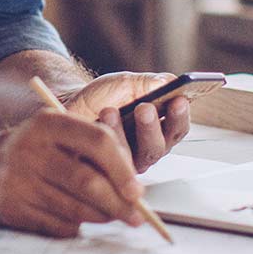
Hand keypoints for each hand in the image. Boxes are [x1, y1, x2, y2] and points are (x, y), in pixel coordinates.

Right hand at [0, 110, 145, 237]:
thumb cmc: (38, 151)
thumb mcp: (60, 135)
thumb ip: (95, 151)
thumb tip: (134, 190)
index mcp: (49, 123)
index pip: (98, 142)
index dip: (123, 169)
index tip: (138, 191)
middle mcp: (31, 148)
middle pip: (88, 182)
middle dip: (118, 203)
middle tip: (136, 216)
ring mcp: (19, 180)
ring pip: (75, 209)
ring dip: (101, 217)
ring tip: (112, 216)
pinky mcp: (12, 207)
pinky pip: (57, 225)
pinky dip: (75, 226)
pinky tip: (78, 219)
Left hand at [61, 72, 191, 172]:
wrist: (71, 106)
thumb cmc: (104, 96)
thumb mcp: (127, 84)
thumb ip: (149, 83)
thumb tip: (170, 82)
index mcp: (161, 128)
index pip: (178, 128)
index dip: (181, 116)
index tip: (179, 100)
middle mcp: (149, 149)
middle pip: (161, 146)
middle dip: (153, 126)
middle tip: (146, 108)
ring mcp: (130, 163)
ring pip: (137, 157)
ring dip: (127, 133)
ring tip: (114, 111)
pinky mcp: (109, 171)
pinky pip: (113, 162)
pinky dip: (108, 139)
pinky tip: (101, 120)